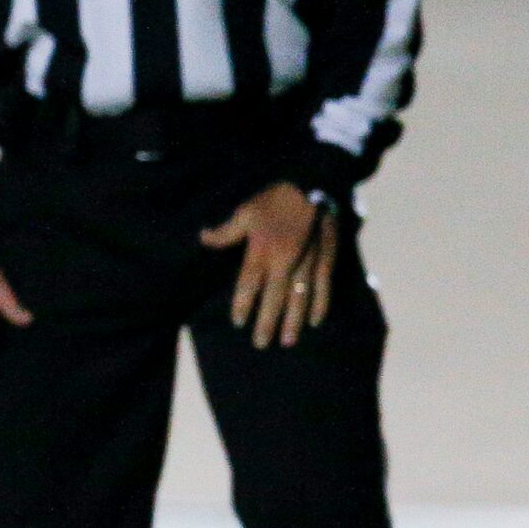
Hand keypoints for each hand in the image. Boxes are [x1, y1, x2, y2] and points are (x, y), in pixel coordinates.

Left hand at [200, 182, 337, 348]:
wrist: (314, 184)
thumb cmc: (276, 198)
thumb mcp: (245, 210)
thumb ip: (226, 231)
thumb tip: (202, 238)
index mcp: (262, 249)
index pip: (249, 284)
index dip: (243, 304)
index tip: (238, 322)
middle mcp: (284, 261)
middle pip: (274, 298)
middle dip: (266, 322)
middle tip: (260, 343)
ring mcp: (307, 262)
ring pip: (299, 298)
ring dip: (293, 321)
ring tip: (286, 341)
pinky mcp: (325, 259)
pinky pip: (323, 287)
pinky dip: (320, 305)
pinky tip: (315, 322)